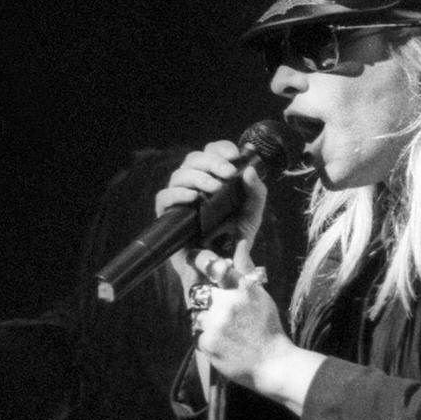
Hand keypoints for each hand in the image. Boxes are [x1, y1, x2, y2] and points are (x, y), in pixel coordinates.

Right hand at [156, 141, 267, 292]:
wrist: (223, 272)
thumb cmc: (234, 242)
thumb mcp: (252, 216)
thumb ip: (256, 193)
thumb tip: (249, 170)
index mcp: (213, 180)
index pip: (210, 152)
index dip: (219, 148)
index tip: (234, 155)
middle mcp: (194, 186)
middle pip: (193, 159)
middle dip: (211, 161)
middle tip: (228, 173)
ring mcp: (180, 200)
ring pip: (179, 174)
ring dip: (198, 176)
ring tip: (215, 188)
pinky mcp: (169, 218)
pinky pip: (164, 197)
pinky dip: (177, 193)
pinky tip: (194, 198)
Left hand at [187, 241, 325, 415]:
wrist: (274, 364)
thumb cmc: (269, 328)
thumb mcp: (261, 295)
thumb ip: (245, 270)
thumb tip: (239, 243)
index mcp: (239, 289)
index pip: (213, 267)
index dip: (202, 262)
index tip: (194, 259)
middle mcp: (225, 304)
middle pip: (201, 295)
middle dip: (208, 303)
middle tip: (226, 317)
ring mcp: (214, 325)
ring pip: (198, 316)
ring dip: (207, 323)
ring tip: (228, 333)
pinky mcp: (208, 343)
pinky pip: (199, 337)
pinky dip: (209, 341)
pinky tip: (226, 345)